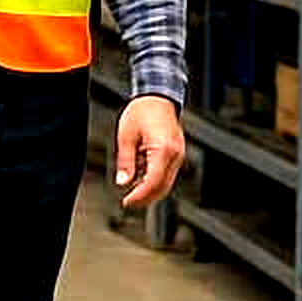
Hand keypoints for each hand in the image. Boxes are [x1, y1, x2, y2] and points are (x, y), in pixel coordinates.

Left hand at [115, 96, 185, 210]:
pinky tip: (140, 179)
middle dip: (145, 198)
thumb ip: (125, 161)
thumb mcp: (126, 136)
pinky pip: (167, 173)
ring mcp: (179, 154)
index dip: (139, 196)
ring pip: (166, 182)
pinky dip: (155, 181)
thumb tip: (123, 182)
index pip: (153, 182)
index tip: (126, 202)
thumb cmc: (142, 111)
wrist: (158, 97)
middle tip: (128, 203)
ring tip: (132, 192)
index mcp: (163, 149)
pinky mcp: (177, 154)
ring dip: (150, 191)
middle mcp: (175, 154)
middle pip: (162, 187)